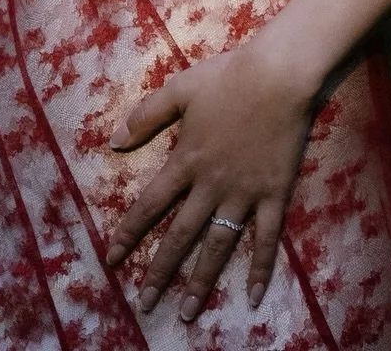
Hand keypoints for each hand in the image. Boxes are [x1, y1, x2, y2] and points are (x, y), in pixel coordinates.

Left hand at [103, 36, 317, 321]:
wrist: (279, 76)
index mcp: (185, 161)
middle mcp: (210, 185)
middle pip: (180, 236)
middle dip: (160, 272)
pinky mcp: (274, 195)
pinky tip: (253, 297)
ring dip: (201, 282)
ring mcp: (244, 194)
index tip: (112, 259)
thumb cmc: (228, 78)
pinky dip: (260, 269)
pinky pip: (266, 239)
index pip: (149, 205)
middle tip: (145, 305)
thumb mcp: (179, 90)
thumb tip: (113, 141)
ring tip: (187, 314)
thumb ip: (146, 117)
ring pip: (218, 246)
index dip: (129, 233)